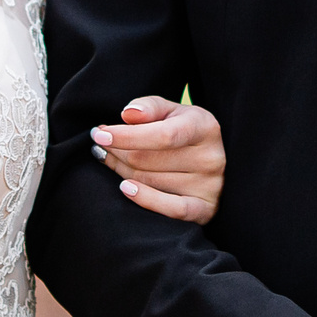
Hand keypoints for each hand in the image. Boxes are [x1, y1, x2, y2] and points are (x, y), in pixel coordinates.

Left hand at [90, 96, 224, 223]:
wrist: (216, 159)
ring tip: (107, 159)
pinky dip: (145, 199)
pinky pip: (171, 209)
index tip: (99, 134)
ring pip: (150, 181)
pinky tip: (125, 188)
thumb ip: (150, 107)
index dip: (127, 136)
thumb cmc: (185, 131)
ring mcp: (209, 186)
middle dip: (117, 152)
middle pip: (148, 160)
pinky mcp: (205, 209)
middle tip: (100, 145)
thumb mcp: (172, 111)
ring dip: (121, 171)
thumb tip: (128, 114)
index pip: (162, 135)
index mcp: (205, 127)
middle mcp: (210, 158)